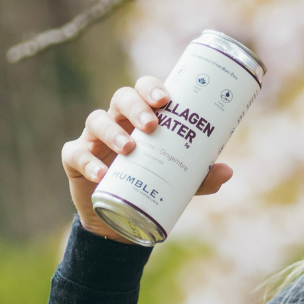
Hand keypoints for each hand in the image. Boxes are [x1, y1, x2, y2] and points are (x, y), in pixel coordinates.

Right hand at [61, 75, 233, 241]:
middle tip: (152, 125)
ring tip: (129, 149)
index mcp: (142, 117)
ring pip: (96, 120)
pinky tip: (101, 173)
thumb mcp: (180, 182)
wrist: (120, 215)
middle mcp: (117, 120)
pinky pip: (76, 154)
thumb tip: (228, 171)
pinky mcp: (74, 159)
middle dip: (136, 106)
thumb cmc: (152, 184)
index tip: (166, 100)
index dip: (152, 88)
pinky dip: (87, 162)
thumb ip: (201, 176)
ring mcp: (93, 138)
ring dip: (112, 131)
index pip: (144, 90)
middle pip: (121, 98)